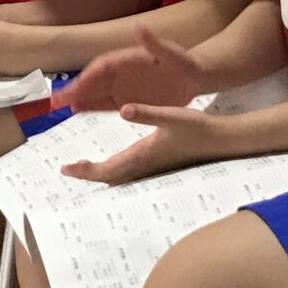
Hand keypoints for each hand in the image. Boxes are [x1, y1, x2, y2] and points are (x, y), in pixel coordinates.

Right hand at [51, 26, 207, 113]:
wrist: (194, 76)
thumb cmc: (184, 62)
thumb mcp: (172, 53)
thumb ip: (154, 43)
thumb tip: (139, 26)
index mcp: (129, 58)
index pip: (102, 66)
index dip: (87, 76)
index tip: (74, 86)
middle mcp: (121, 72)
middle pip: (93, 81)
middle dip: (73, 89)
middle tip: (53, 100)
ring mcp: (123, 86)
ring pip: (95, 93)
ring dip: (78, 98)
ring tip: (58, 106)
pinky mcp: (128, 99)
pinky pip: (106, 104)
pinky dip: (91, 107)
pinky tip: (77, 110)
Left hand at [62, 104, 227, 185]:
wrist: (221, 141)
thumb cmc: (198, 128)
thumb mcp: (172, 115)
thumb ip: (147, 113)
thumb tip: (123, 110)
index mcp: (143, 155)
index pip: (108, 169)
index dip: (86, 171)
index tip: (66, 168)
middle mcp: (145, 166)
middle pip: (110, 178)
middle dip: (89, 175)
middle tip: (69, 169)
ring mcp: (153, 168)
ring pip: (121, 178)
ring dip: (102, 175)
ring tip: (86, 168)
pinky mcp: (160, 165)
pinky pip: (130, 174)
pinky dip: (115, 171)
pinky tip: (116, 164)